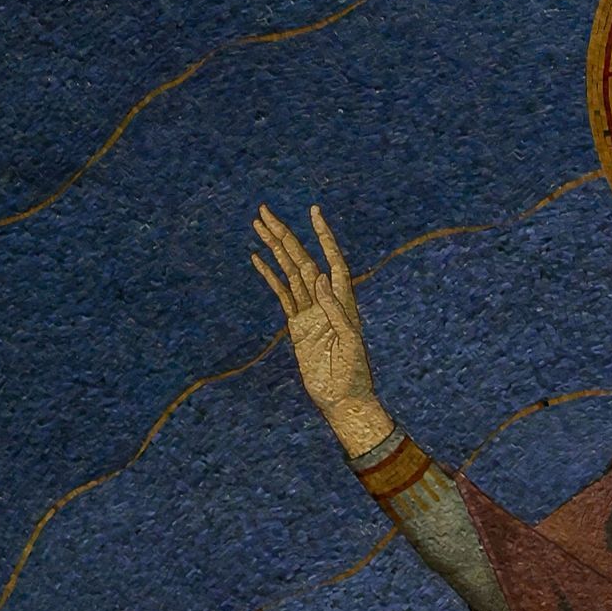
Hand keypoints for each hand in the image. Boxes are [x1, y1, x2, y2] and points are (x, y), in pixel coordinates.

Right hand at [252, 204, 388, 457]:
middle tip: (264, 211)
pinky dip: (270, 276)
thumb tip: (317, 278)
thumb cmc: (354, 375)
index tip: (313, 212)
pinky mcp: (296, 325)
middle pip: (302, 259)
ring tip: (258, 225)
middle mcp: (324, 300)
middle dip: (285, 234)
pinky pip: (282, 294)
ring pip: (289, 272)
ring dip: (274, 248)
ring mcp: (309, 311)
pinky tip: (257, 259)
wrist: (342, 400)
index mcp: (342, 301)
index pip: (332, 260)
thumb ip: (335, 310)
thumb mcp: (349, 342)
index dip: (323, 236)